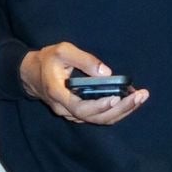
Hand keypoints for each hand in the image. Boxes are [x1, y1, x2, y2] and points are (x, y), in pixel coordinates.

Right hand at [20, 43, 148, 124]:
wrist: (30, 73)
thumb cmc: (47, 60)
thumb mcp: (63, 51)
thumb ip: (84, 60)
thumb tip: (107, 73)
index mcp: (58, 94)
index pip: (81, 108)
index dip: (99, 106)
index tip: (117, 97)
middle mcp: (65, 109)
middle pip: (96, 118)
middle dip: (121, 108)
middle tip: (141, 96)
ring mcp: (72, 113)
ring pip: (99, 120)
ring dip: (122, 111)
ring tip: (141, 98)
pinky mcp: (79, 113)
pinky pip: (99, 116)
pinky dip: (116, 110)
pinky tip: (130, 100)